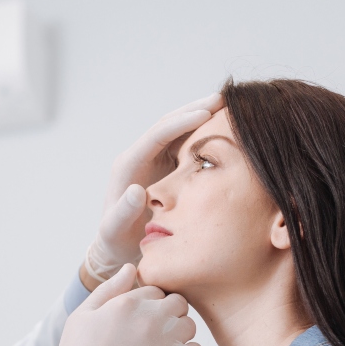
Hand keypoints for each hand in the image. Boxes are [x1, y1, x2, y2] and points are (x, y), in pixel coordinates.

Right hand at [23, 265, 202, 345]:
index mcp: (127, 302)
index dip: (150, 305)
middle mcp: (150, 317)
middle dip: (168, 315)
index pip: (156, 290)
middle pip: (178, 303)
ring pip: (189, 326)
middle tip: (151, 336)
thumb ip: (109, 289)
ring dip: (178, 335)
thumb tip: (130, 268)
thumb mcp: (82, 316)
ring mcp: (164, 342)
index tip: (139, 323)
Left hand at [84, 93, 223, 282]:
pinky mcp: (164, 166)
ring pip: (178, 130)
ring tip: (229, 106)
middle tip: (224, 98)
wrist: (117, 247)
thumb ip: (123, 212)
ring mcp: (153, 160)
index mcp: (128, 165)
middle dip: (195, 109)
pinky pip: (184, 144)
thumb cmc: (115, 241)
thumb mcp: (114, 230)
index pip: (157, 135)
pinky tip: (224, 129)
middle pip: (169, 124)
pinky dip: (202, 133)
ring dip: (201, 116)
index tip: (206, 113)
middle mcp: (140, 157)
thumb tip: (136, 190)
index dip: (181, 122)